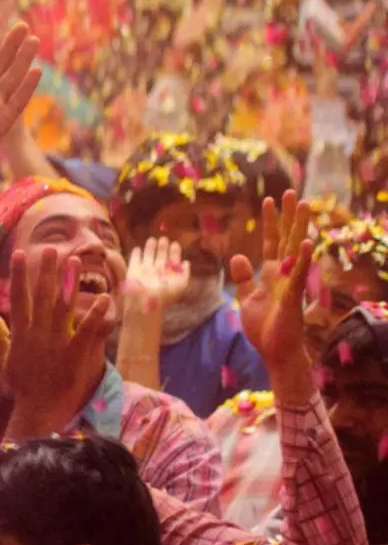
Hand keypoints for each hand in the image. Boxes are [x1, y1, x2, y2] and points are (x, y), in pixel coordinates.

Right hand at [3, 245, 115, 437]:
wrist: (39, 410)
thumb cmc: (23, 387)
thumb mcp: (5, 361)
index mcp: (20, 333)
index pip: (18, 298)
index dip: (19, 275)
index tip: (20, 254)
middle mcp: (36, 333)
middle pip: (41, 296)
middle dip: (45, 270)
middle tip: (50, 248)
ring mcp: (55, 343)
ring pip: (62, 306)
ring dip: (68, 283)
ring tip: (74, 261)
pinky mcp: (74, 354)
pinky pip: (87, 330)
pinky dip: (95, 314)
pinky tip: (104, 298)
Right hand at [125, 236, 189, 313]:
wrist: (145, 301)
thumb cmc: (165, 294)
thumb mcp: (181, 284)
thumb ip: (184, 273)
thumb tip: (186, 262)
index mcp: (170, 274)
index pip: (173, 261)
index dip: (174, 252)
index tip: (175, 243)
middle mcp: (158, 271)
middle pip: (161, 257)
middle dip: (163, 247)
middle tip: (164, 238)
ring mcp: (145, 270)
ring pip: (148, 256)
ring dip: (150, 248)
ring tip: (153, 239)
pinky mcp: (133, 270)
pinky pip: (134, 259)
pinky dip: (136, 254)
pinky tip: (137, 248)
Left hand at [233, 190, 315, 398]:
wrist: (274, 353)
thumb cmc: (264, 329)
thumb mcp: (247, 298)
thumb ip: (244, 278)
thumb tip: (238, 256)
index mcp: (272, 274)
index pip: (271, 242)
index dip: (270, 222)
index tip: (269, 200)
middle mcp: (283, 274)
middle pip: (286, 239)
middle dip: (288, 216)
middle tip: (291, 192)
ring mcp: (289, 283)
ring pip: (295, 249)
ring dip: (300, 227)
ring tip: (305, 204)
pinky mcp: (292, 296)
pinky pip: (298, 273)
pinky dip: (302, 258)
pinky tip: (307, 242)